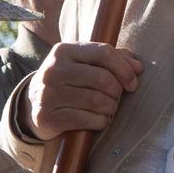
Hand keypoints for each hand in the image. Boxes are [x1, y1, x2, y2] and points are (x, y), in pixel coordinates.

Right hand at [21, 41, 142, 140]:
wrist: (34, 105)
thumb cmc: (68, 82)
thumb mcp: (84, 64)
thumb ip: (112, 59)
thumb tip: (138, 67)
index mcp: (63, 50)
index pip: (103, 53)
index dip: (124, 68)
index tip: (133, 83)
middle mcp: (52, 70)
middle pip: (102, 78)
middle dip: (117, 91)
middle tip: (117, 98)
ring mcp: (47, 94)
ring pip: (96, 100)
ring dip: (110, 108)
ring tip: (109, 109)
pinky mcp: (46, 117)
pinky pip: (86, 119)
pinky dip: (101, 122)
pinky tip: (100, 120)